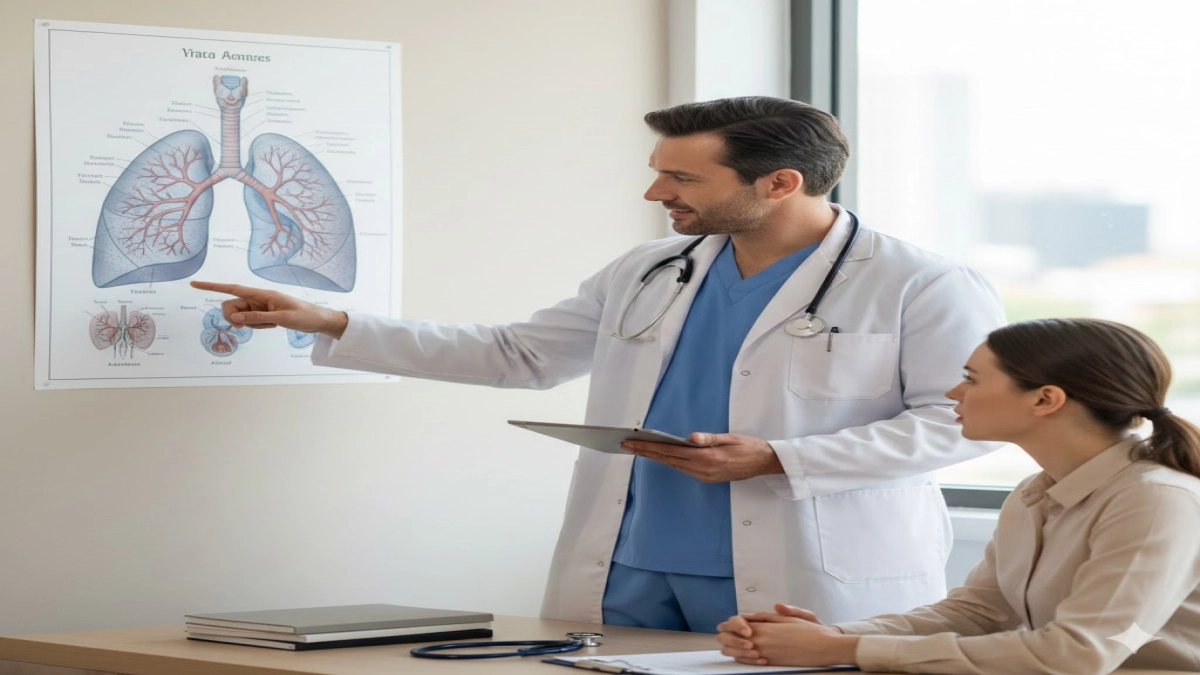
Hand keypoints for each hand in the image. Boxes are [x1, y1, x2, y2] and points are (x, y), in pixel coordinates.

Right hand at [189, 281, 348, 337]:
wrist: (317, 320)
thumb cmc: (303, 315)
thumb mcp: (281, 318)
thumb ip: (257, 318)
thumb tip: (235, 317)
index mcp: (262, 294)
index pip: (232, 289)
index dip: (212, 286)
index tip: (194, 284)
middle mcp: (257, 298)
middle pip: (232, 306)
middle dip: (236, 317)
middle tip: (251, 325)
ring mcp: (259, 307)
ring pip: (240, 316)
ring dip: (252, 324)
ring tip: (272, 323)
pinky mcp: (262, 314)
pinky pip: (250, 322)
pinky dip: (257, 326)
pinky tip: (272, 325)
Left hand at [620, 433, 783, 482]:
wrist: (765, 463)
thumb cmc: (749, 447)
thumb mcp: (730, 438)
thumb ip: (709, 438)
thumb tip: (690, 438)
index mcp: (707, 458)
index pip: (670, 451)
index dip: (649, 446)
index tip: (632, 442)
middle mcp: (703, 470)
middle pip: (667, 459)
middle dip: (645, 452)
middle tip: (625, 445)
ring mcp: (704, 476)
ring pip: (674, 465)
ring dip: (655, 456)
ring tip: (638, 448)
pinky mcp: (707, 477)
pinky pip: (683, 468)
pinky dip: (669, 460)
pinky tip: (661, 455)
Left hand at [716, 607, 857, 666]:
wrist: (825, 647)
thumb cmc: (810, 631)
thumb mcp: (789, 617)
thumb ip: (768, 616)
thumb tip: (751, 615)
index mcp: (765, 626)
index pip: (737, 623)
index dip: (729, 624)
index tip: (727, 624)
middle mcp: (763, 640)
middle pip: (733, 639)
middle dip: (726, 637)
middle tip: (724, 636)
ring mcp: (766, 653)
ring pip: (739, 653)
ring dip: (733, 649)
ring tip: (731, 647)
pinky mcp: (772, 663)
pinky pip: (750, 662)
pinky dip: (744, 659)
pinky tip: (745, 656)